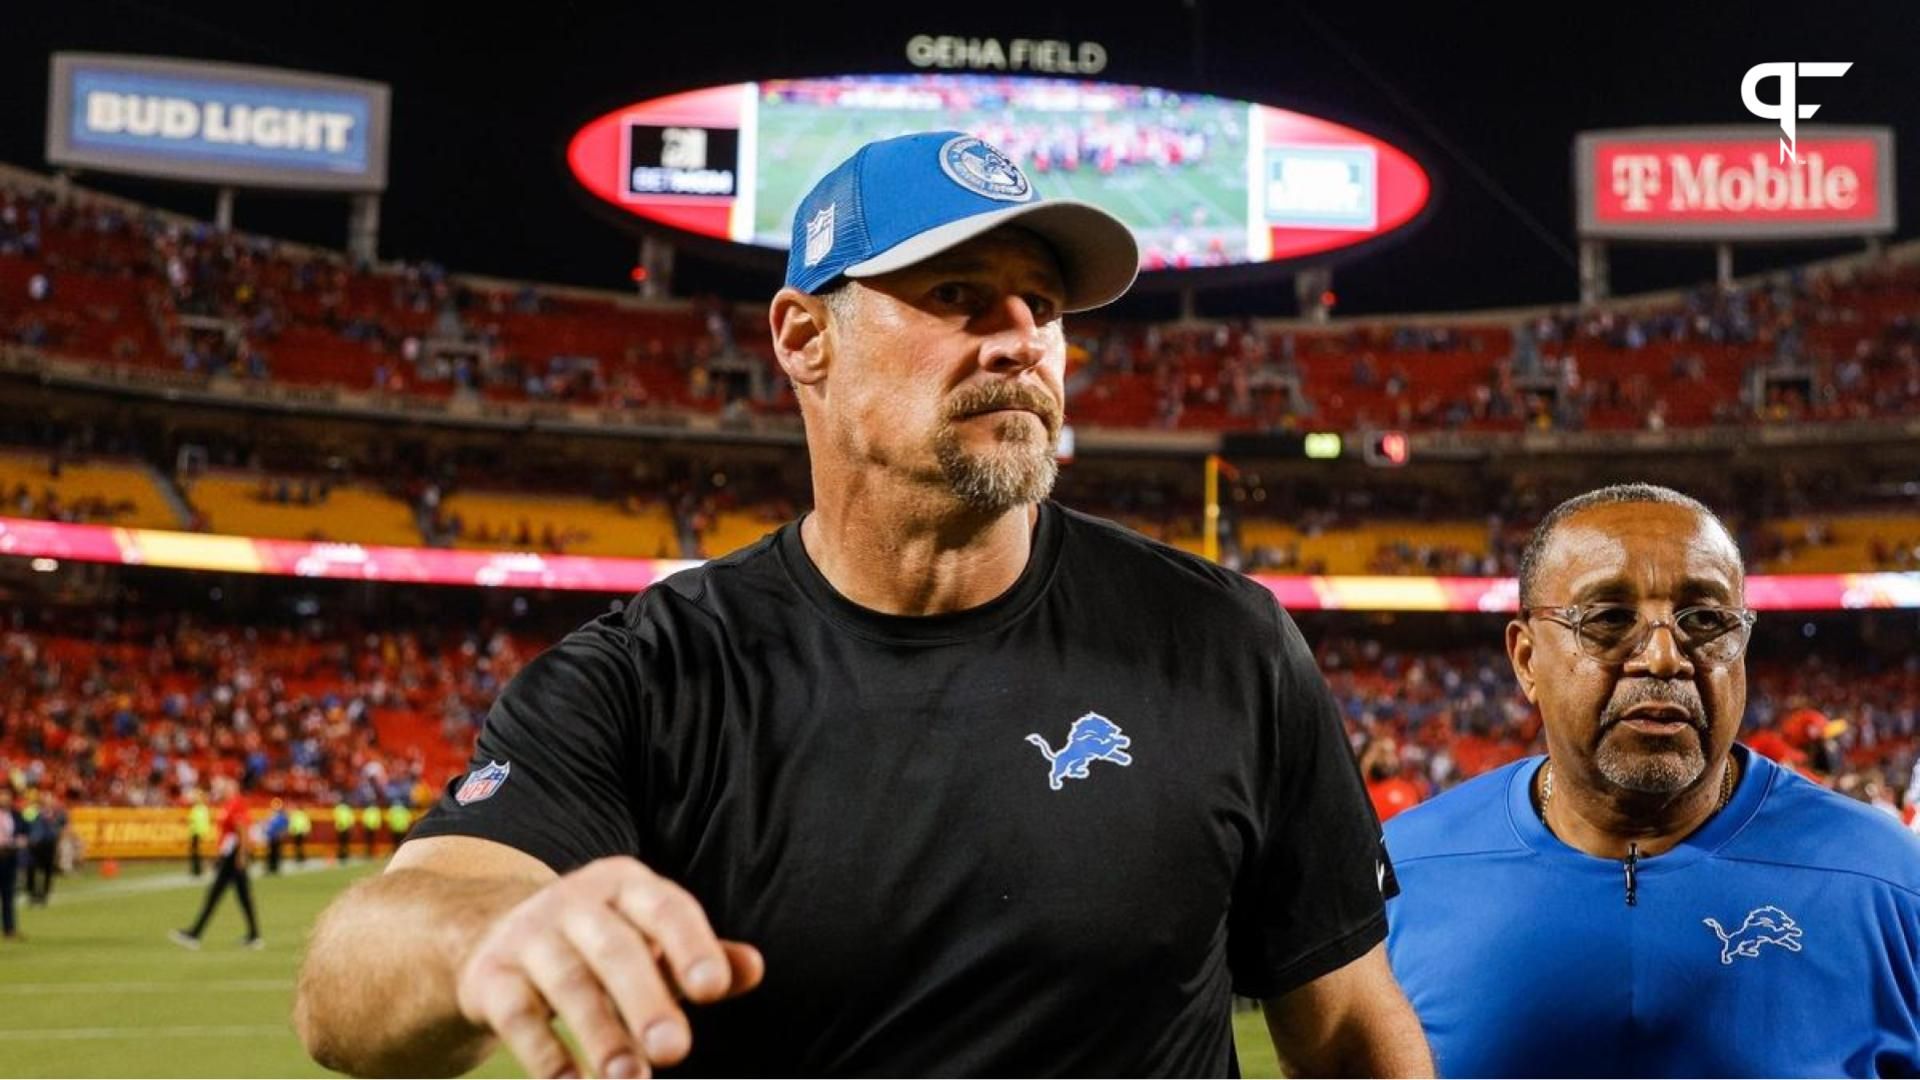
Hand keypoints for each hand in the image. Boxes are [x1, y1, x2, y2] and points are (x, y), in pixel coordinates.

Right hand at [454, 856, 762, 1077]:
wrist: (494, 935)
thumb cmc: (601, 944)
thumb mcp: (653, 943)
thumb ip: (705, 958)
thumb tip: (754, 968)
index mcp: (627, 886)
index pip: (666, 909)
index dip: (691, 946)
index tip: (714, 990)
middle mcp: (576, 902)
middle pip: (615, 948)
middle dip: (646, 1000)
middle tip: (676, 1052)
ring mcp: (528, 935)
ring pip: (568, 984)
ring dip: (600, 1035)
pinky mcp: (489, 977)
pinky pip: (518, 1015)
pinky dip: (546, 1056)